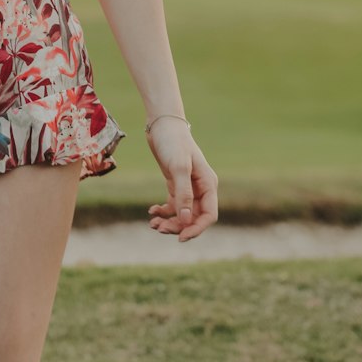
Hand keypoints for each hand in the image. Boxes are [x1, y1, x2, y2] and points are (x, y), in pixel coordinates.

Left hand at [145, 119, 218, 241]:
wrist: (161, 124)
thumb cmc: (173, 142)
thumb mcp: (179, 167)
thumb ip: (184, 193)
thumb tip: (187, 220)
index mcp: (208, 184)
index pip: (209, 215)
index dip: (196, 228)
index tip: (180, 237)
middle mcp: (201, 188)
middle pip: (194, 217)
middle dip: (178, 226)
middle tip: (159, 229)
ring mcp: (188, 186)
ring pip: (182, 213)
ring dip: (169, 221)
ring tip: (153, 224)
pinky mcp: (176, 183)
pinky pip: (173, 204)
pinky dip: (163, 211)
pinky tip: (152, 211)